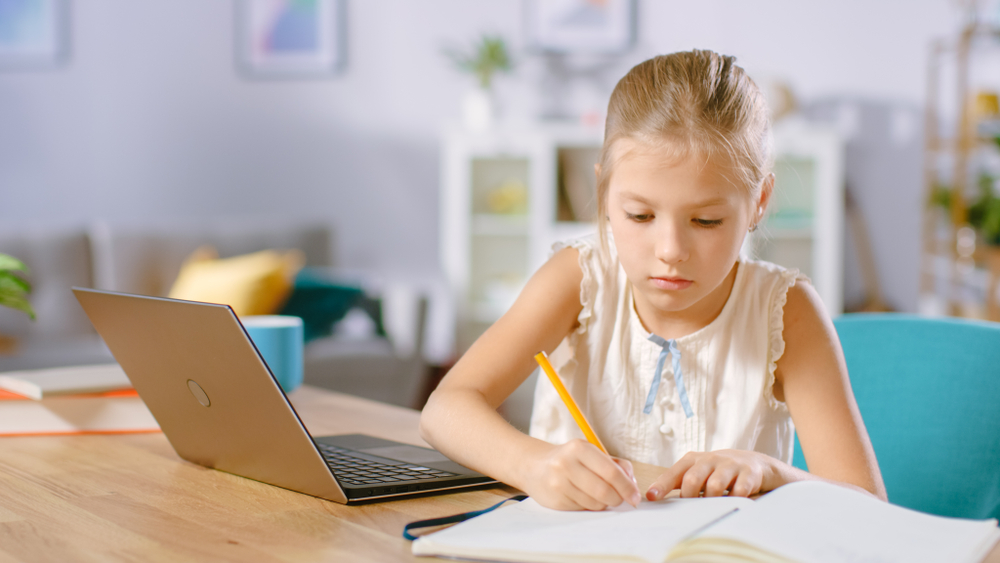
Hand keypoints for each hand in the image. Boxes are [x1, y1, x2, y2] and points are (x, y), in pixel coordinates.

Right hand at [522, 439, 640, 510]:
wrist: (533, 466)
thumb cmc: (569, 459)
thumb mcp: (591, 453)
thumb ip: (615, 464)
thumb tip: (632, 484)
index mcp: (579, 448)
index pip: (611, 472)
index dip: (627, 487)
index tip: (635, 496)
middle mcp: (566, 464)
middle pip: (604, 491)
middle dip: (618, 499)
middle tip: (621, 500)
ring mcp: (558, 483)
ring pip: (595, 503)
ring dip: (604, 503)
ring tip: (597, 494)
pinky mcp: (555, 500)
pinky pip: (583, 509)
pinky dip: (589, 506)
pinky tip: (583, 497)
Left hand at [646, 449, 778, 500]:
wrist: (754, 462)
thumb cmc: (718, 470)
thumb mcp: (697, 471)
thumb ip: (679, 482)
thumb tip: (653, 497)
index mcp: (693, 460)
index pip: (674, 473)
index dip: (662, 485)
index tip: (651, 497)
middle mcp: (710, 459)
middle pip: (692, 479)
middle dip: (689, 497)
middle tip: (691, 509)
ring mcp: (730, 465)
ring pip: (715, 486)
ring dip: (711, 500)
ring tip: (712, 506)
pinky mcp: (748, 474)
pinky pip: (739, 491)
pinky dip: (734, 500)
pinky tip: (733, 502)